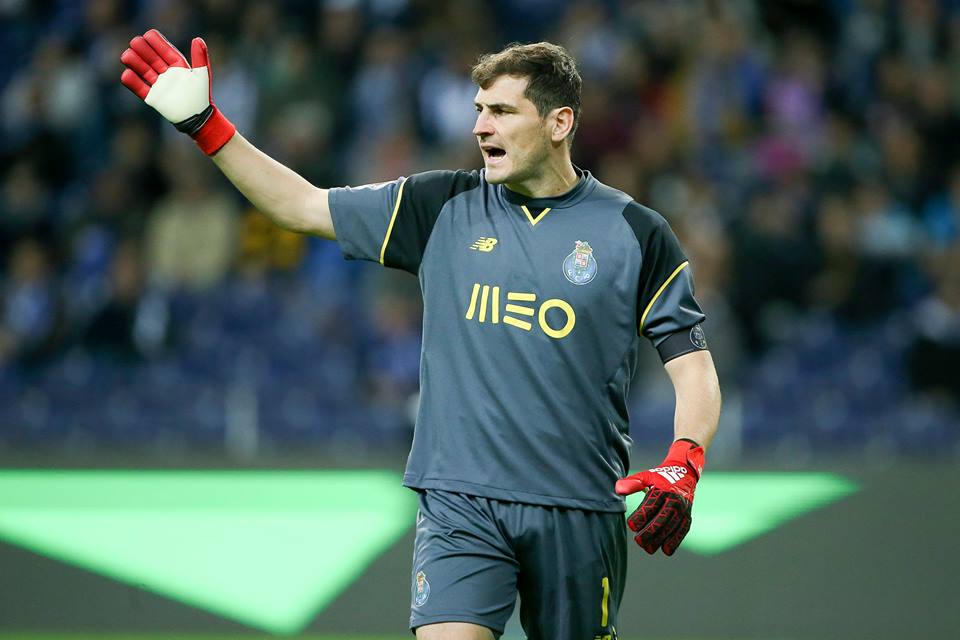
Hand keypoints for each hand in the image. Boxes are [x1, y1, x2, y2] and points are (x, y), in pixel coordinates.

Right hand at [120, 29, 235, 154]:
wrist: (197, 118)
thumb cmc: (202, 96)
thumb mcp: (202, 75)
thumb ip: (200, 58)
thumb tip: (197, 39)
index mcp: (177, 65)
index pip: (164, 50)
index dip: (156, 42)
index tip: (148, 35)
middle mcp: (165, 73)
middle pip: (151, 58)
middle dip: (143, 49)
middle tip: (135, 43)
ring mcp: (158, 85)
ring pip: (143, 70)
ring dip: (134, 62)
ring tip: (126, 55)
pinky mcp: (152, 98)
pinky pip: (140, 89)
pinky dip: (132, 82)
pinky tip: (126, 74)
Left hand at [615, 439, 703, 555]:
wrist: (685, 474)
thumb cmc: (659, 477)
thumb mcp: (646, 476)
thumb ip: (632, 483)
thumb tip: (618, 489)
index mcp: (663, 490)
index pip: (651, 505)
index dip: (641, 516)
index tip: (631, 525)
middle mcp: (675, 500)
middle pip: (662, 519)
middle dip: (650, 532)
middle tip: (638, 540)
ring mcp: (683, 510)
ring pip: (672, 527)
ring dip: (660, 540)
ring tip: (648, 548)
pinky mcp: (687, 517)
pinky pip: (682, 531)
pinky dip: (675, 541)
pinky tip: (665, 550)